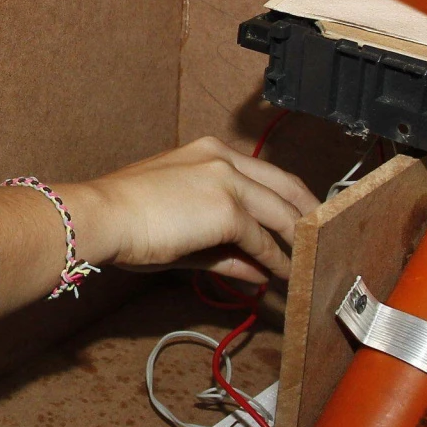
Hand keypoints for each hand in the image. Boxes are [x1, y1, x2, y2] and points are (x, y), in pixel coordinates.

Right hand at [68, 136, 319, 283]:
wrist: (103, 216)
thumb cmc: (127, 219)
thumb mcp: (181, 229)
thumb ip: (224, 249)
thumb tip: (256, 271)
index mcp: (208, 151)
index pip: (263, 172)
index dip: (287, 196)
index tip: (299, 218)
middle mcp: (222, 158)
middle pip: (285, 185)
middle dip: (308, 213)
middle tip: (323, 237)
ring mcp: (228, 181)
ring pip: (281, 212)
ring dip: (297, 241)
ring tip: (309, 262)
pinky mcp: (228, 209)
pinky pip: (263, 239)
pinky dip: (276, 260)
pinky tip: (282, 275)